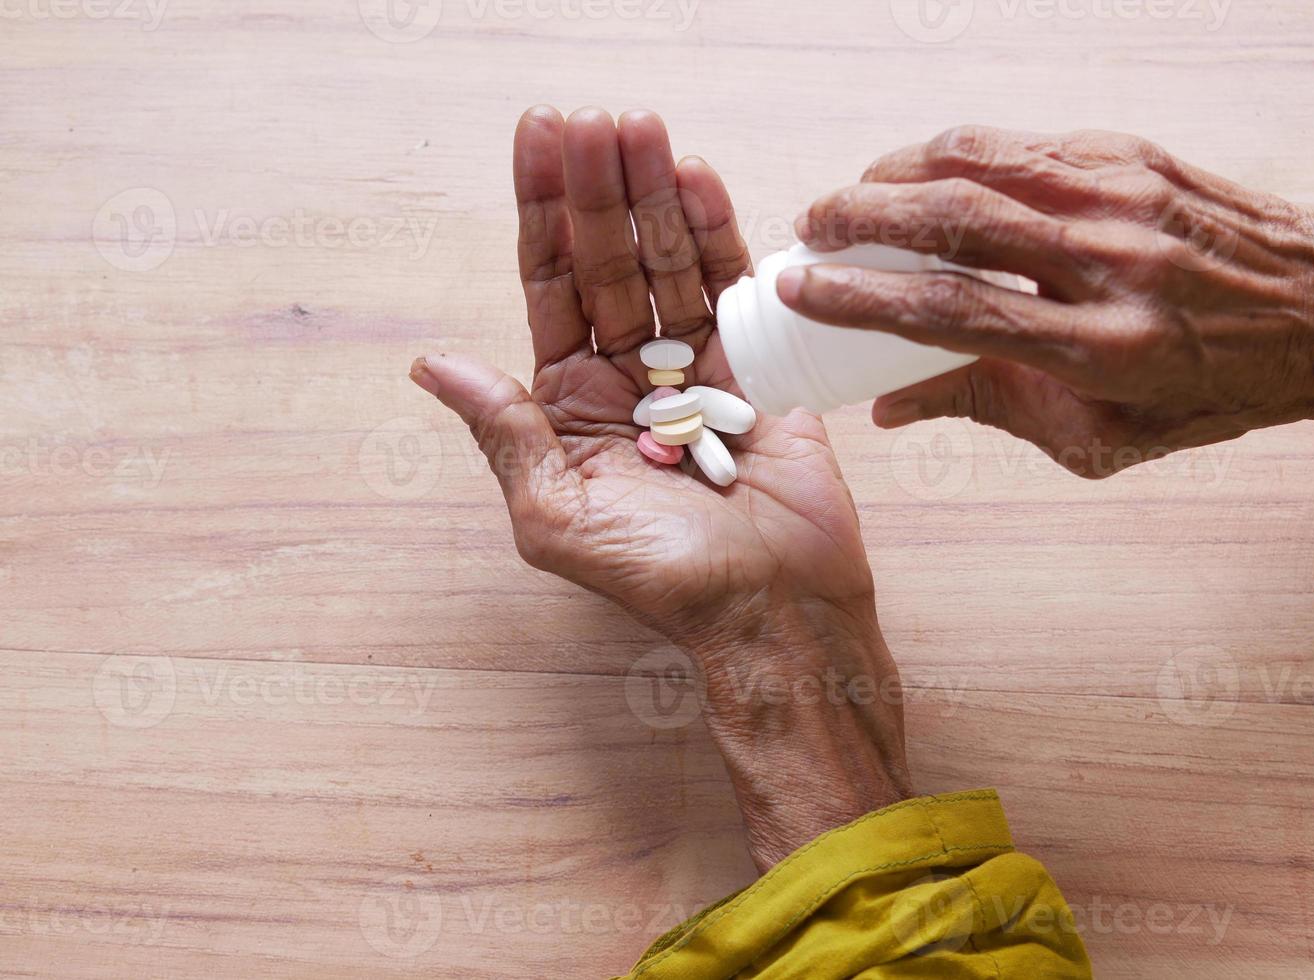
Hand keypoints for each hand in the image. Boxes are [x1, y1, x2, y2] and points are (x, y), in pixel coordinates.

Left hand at [410, 106, 910, 867]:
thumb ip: (506, 432)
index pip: (550, 287)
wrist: (772, 611)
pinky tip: (696, 178)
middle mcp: (628, 375)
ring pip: (666, 262)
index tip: (537, 141)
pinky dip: (717, 232)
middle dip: (597, 188)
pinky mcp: (757, 368)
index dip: (541, 213)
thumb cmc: (662, 580)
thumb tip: (431, 366)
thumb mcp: (556, 517)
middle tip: (592, 118)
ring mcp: (695, 366)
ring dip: (652, 194)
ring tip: (640, 126)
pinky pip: (731, 289)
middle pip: (606, 261)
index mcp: (571, 404)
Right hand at [777, 126, 1313, 477]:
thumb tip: (887, 403)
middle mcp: (1111, 262)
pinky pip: (1025, 145)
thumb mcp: (1100, 434)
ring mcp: (1124, 198)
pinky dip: (959, 154)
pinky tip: (926, 173)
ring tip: (854, 193)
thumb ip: (989, 409)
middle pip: (956, 220)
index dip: (860, 299)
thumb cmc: (1213, 390)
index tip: (801, 290)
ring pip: (984, 161)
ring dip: (900, 171)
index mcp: (1101, 348)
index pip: (953, 311)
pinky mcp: (1134, 157)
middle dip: (861, 215)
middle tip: (810, 226)